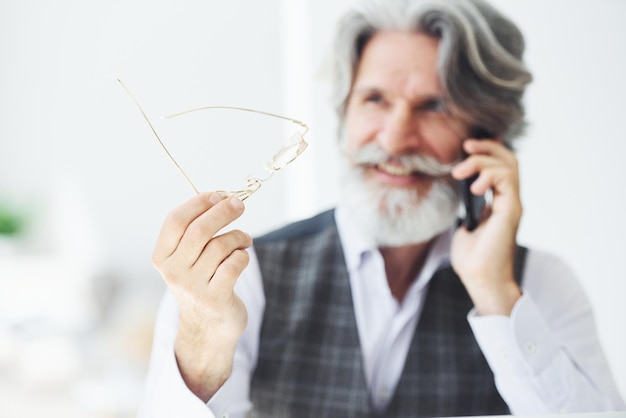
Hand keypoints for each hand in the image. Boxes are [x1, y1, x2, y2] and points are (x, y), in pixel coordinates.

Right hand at [152, 192, 252, 400]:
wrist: (207, 328)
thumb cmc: (201, 282)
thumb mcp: (187, 258)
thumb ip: (196, 230)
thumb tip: (221, 197)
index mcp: (162, 257)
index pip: (175, 220)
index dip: (198, 203)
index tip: (218, 194)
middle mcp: (173, 272)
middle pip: (200, 230)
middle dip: (224, 212)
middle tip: (240, 204)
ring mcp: (193, 287)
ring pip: (220, 246)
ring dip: (239, 236)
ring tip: (244, 239)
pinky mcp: (215, 298)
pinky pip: (235, 263)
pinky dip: (243, 255)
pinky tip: (242, 258)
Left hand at [450, 139, 522, 315]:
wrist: (480, 279)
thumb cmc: (472, 258)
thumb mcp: (463, 225)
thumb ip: (465, 208)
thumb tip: (457, 193)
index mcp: (498, 202)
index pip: (499, 166)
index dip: (486, 151)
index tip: (464, 147)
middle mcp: (508, 200)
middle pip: (508, 159)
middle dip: (486, 147)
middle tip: (465, 146)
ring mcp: (511, 204)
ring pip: (508, 165)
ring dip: (482, 161)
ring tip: (461, 172)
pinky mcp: (511, 209)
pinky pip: (507, 179)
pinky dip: (489, 175)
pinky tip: (473, 186)